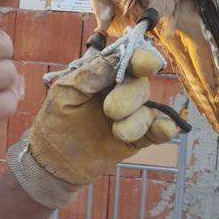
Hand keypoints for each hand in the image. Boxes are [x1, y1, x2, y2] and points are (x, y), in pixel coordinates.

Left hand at [7, 49, 179, 208]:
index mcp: (104, 75)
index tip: (146, 65)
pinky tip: (163, 129)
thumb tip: (118, 58)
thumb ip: (91, 73)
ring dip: (136, 121)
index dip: (142, 60)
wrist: (54, 160)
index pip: (129, 61)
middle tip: (110, 110)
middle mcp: (121, 92)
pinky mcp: (137, 138)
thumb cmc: (56, 119)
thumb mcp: (65, 91)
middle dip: (130, 96)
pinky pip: (158, 131)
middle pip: (140, 85)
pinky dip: (164, 129)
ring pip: (148, 111)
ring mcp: (130, 115)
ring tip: (117, 132)